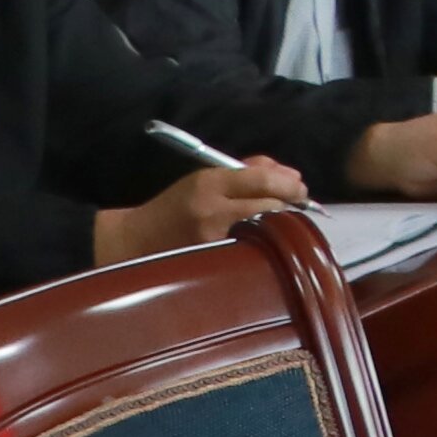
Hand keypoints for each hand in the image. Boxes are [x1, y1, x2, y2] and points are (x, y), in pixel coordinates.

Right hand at [97, 155, 307, 262]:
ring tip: (285, 223)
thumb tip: (289, 174)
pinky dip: (268, 245)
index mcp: (209, 183)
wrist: (135, 241)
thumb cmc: (176, 206)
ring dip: (283, 225)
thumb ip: (247, 171)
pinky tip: (269, 243)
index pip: (262, 179)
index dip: (289, 183)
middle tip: (299, 206)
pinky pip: (255, 252)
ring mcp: (216, 242)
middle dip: (291, 205)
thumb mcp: (205, 178)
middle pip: (272, 206)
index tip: (300, 187)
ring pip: (268, 231)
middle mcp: (213, 212)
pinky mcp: (216, 265)